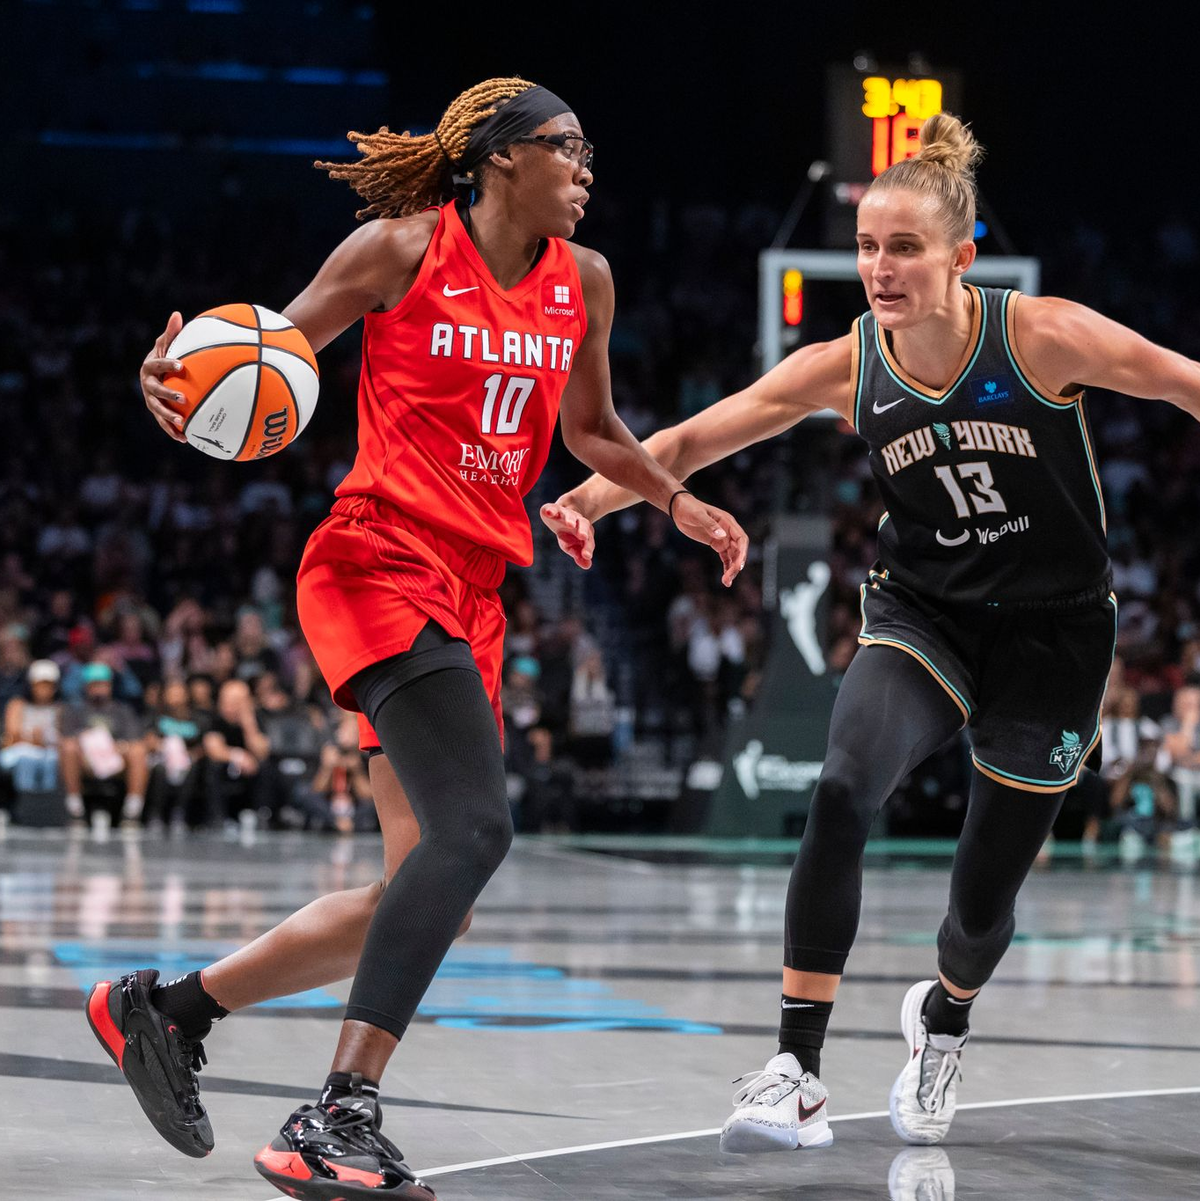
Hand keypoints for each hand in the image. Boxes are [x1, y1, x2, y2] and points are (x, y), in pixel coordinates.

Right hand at [140, 311, 187, 442]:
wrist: (157, 375)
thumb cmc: (166, 357)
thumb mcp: (168, 344)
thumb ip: (172, 333)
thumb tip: (177, 314)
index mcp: (149, 367)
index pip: (156, 365)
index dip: (166, 364)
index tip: (180, 365)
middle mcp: (146, 384)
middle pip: (154, 390)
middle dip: (167, 395)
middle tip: (183, 398)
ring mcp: (150, 400)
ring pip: (157, 410)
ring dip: (168, 417)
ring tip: (182, 423)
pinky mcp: (157, 412)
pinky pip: (164, 423)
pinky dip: (173, 431)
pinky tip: (185, 439)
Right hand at [539, 502, 594, 568]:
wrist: (561, 513)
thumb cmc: (568, 533)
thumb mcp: (572, 545)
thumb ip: (579, 555)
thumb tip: (587, 566)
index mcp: (584, 531)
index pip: (588, 540)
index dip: (588, 547)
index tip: (587, 556)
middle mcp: (577, 521)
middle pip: (583, 524)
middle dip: (583, 530)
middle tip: (583, 537)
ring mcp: (565, 514)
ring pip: (570, 516)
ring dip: (570, 519)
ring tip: (570, 524)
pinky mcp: (553, 509)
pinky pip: (552, 508)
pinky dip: (551, 510)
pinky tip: (549, 513)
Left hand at [670, 493, 748, 586]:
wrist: (680, 509)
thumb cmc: (689, 508)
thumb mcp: (698, 515)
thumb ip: (709, 524)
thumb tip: (722, 535)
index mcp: (727, 522)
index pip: (741, 539)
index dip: (742, 552)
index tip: (739, 565)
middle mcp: (728, 530)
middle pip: (739, 550)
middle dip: (736, 564)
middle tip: (729, 577)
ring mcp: (723, 538)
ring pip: (733, 555)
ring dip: (732, 569)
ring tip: (726, 582)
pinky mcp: (716, 543)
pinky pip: (725, 557)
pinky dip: (726, 567)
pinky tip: (725, 579)